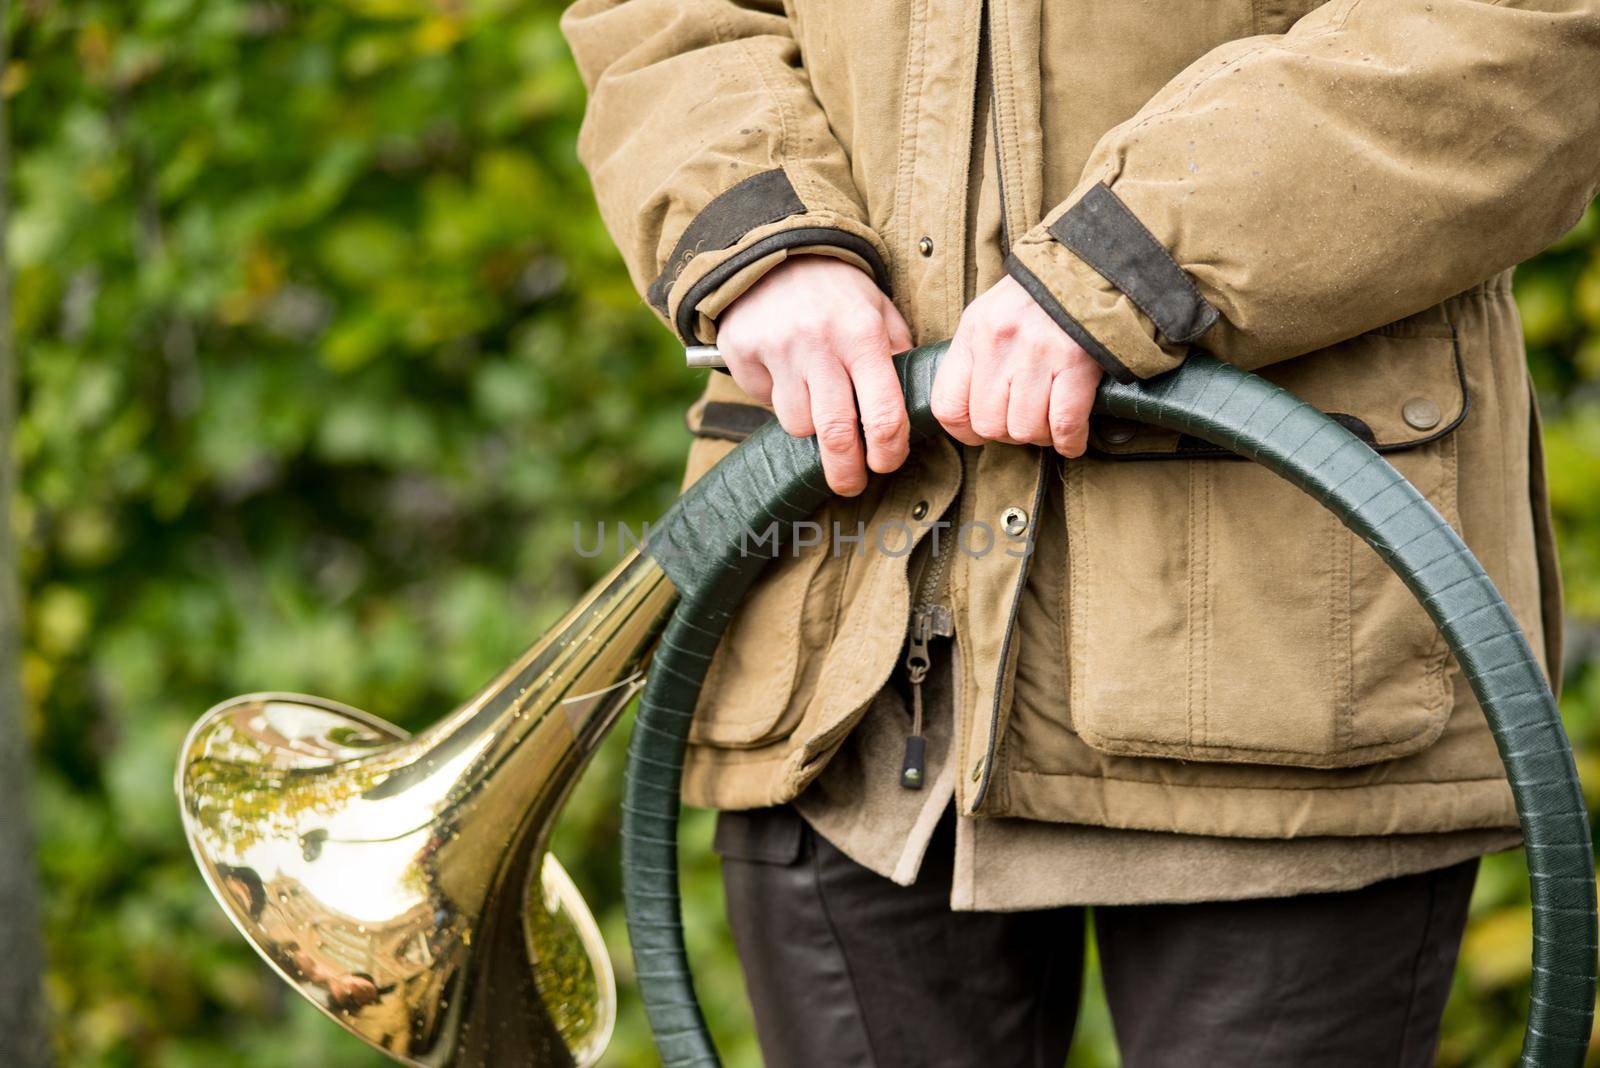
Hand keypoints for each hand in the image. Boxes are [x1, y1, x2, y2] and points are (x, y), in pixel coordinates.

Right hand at [716, 255, 913, 495]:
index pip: (883, 412)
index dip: (888, 451)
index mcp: (862, 333)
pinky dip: (777, 399)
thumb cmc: (836, 289)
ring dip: (810, 427)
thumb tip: (911, 406)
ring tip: (817, 404)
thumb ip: (895, 354)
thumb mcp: (878, 310)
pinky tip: (784, 375)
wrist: (775, 248)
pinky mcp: (743, 352)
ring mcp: (777, 349)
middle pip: (835, 433)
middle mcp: (819, 343)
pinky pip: (763, 400)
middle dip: (846, 472)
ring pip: (797, 424)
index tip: (886, 463)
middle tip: (851, 484)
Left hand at [931, 275, 1102, 456]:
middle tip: (1025, 421)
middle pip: (989, 424)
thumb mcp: (993, 314)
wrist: (1093, 266)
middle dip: (1008, 433)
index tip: (979, 433)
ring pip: (1025, 429)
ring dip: (1040, 435)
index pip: (948, 405)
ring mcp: (1038, 353)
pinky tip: (1071, 438)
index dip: (964, 431)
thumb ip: (978, 357)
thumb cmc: (1042, 296)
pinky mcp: (1076, 362)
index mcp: (975, 330)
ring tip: (1050, 421)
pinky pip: (1063, 425)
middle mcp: (1001, 342)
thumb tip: (972, 411)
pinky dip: (1068, 441)